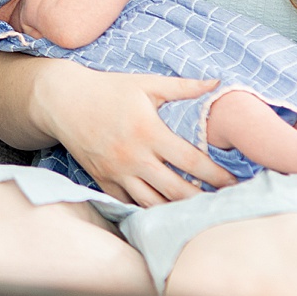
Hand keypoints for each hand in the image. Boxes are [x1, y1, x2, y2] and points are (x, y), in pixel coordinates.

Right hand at [33, 59, 233, 204]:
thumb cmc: (108, 89)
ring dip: (177, 210)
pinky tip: (167, 212)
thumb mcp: (146, 83)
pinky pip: (130, 204)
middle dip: (203, 200)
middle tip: (224, 204)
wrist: (62, 101)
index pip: (190, 161)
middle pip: (176, 190)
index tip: (234, 182)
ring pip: (153, 203)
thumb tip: (218, 82)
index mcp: (148, 131)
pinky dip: (149, 210)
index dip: (216, 175)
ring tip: (199, 212)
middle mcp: (133, 157)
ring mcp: (117, 173)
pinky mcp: (103, 181)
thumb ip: (183, 87)